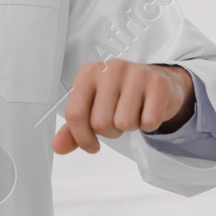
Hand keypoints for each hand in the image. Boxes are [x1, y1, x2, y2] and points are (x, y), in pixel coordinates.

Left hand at [51, 60, 193, 153]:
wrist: (155, 82)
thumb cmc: (119, 96)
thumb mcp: (92, 108)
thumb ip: (73, 129)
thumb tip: (58, 147)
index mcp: (88, 73)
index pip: (75, 114)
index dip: (82, 138)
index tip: (91, 145)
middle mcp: (110, 68)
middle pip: (100, 123)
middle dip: (110, 131)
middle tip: (117, 119)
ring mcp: (135, 73)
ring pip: (124, 123)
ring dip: (129, 128)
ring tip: (132, 113)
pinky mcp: (157, 83)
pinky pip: (149, 121)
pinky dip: (148, 124)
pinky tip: (147, 111)